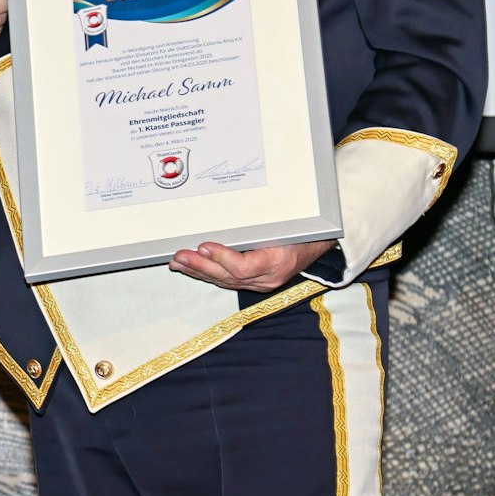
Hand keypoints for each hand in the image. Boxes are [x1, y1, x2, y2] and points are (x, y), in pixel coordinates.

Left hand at [170, 239, 335, 292]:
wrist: (316, 248)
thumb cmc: (301, 233)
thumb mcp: (286, 226)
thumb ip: (260, 225)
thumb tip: (228, 210)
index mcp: (276, 263)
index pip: (244, 267)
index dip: (221, 258)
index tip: (203, 247)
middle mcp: (267, 278)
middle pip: (228, 276)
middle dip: (201, 266)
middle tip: (180, 255)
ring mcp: (260, 284)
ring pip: (224, 281)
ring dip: (198, 271)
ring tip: (178, 262)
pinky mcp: (253, 284)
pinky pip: (225, 281)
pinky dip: (206, 274)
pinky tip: (189, 268)